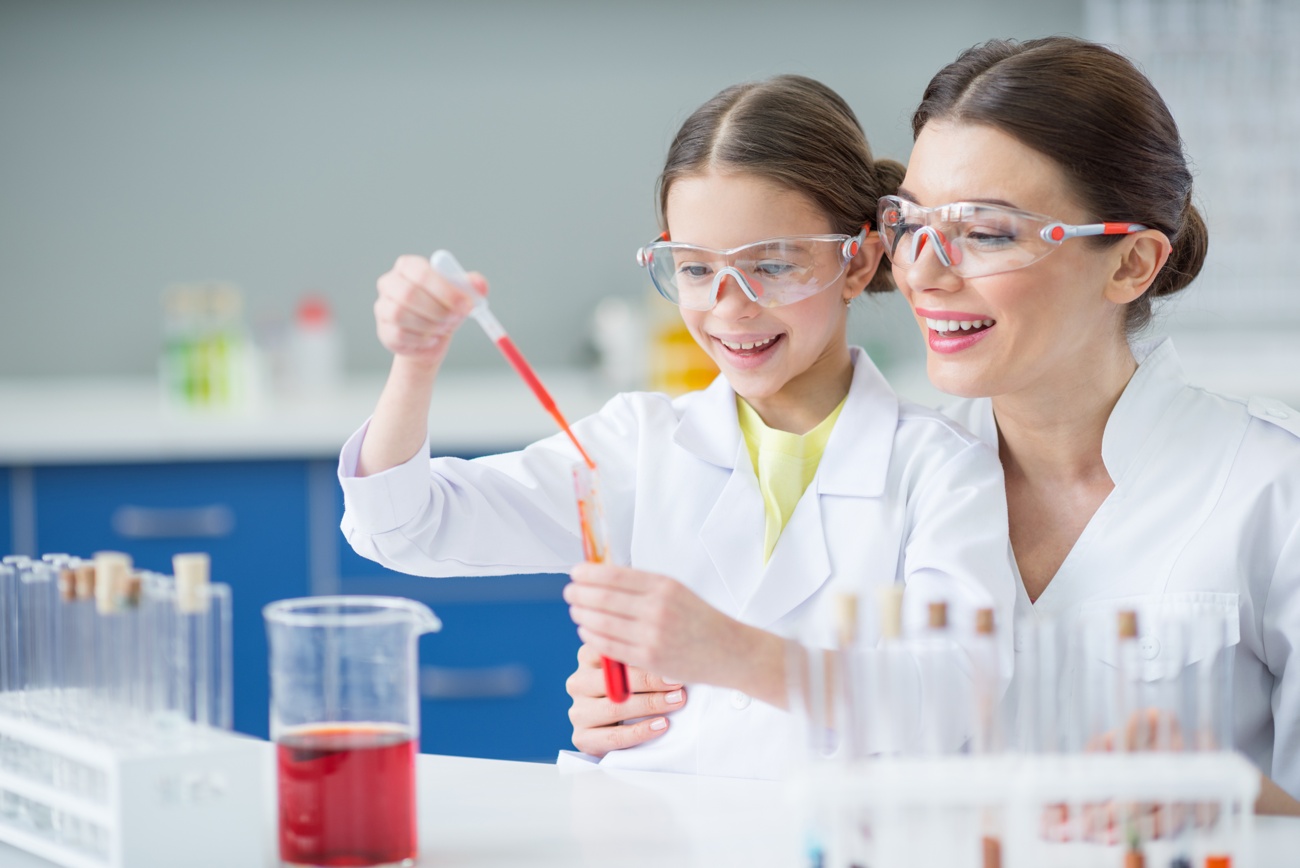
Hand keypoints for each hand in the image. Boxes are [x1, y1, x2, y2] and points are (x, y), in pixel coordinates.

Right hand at [373, 254, 486, 363]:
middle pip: (409, 294)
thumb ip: (472, 286)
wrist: (433, 338)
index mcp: (408, 266)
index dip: (444, 289)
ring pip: (401, 314)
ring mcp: (383, 307)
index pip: (421, 272)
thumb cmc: (445, 309)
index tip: (465, 304)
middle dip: (438, 310)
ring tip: (444, 328)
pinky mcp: (384, 330)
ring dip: (430, 324)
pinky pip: (400, 334)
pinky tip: (432, 339)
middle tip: (456, 319)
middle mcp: (390, 283)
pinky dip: (422, 339)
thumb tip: (480, 286)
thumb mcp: (462, 295)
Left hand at [565, 563, 745, 686]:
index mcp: (663, 586)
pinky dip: (593, 637)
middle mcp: (657, 609)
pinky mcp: (649, 659)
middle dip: (580, 594)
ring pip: (602, 623)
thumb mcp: (676, 590)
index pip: (614, 576)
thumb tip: (602, 576)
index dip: (589, 573)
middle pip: (603, 598)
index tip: (576, 572)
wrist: (729, 651)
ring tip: (576, 610)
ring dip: (582, 615)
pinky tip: (587, 631)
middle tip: (569, 592)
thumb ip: (642, 585)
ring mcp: (652, 636)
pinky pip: (610, 647)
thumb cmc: (700, 619)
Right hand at [566, 643, 685, 757]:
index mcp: (588, 658)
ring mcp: (578, 712)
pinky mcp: (582, 738)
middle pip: (612, 680)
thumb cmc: (630, 691)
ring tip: (675, 702)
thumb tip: (668, 653)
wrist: (613, 731)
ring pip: (614, 708)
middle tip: (677, 683)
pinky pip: (613, 737)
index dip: (639, 655)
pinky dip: (640, 731)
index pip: (609, 651)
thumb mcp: (631, 669)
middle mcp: (579, 683)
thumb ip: (640, 658)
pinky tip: (660, 725)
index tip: (666, 658)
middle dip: (649, 681)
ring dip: (649, 705)